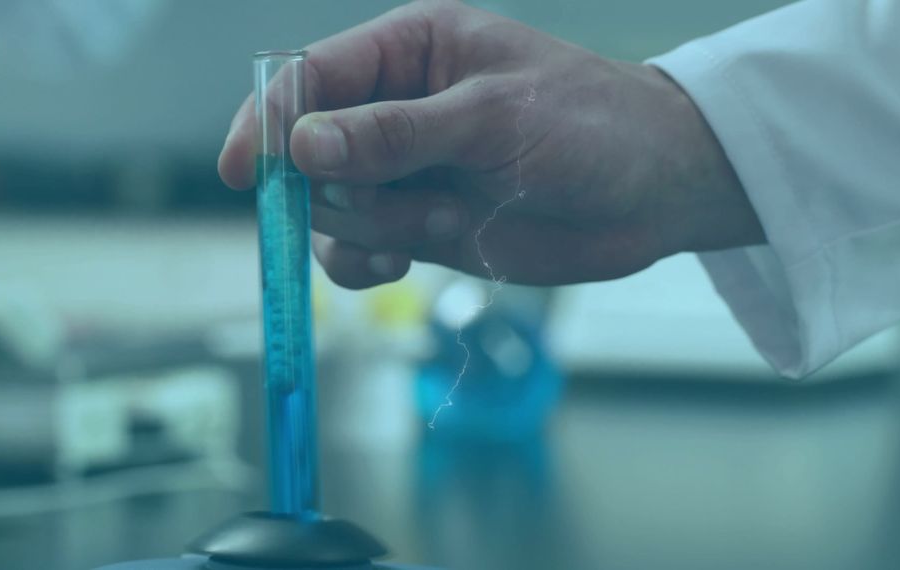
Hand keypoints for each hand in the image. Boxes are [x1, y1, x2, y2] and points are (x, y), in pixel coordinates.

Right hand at [219, 0, 763, 288]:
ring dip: (361, 226)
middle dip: (332, 186)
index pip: (311, 78)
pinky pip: (358, 249)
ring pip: (329, 206)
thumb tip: (303, 145)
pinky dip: (362, 264)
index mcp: (411, 50)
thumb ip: (397, 133)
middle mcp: (397, 109)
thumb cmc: (591, 126)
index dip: (269, 121)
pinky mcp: (421, 223)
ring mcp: (407, 171)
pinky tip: (396, 265)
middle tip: (395, 204)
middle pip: (308, 150)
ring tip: (436, 223)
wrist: (653, 191)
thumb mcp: (495, 118)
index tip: (247, 172)